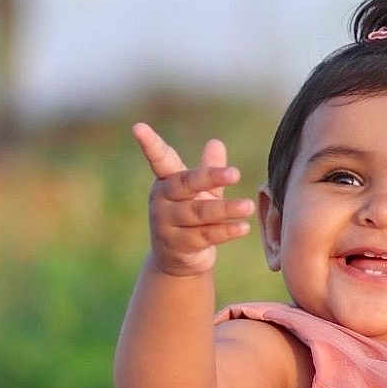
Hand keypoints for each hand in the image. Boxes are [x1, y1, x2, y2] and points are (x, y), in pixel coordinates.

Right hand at [133, 122, 254, 276]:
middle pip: (186, 185)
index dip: (150, 144)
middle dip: (210, 178)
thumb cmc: (190, 215)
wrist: (178, 260)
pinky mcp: (178, 246)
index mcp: (166, 182)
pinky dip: (226, 231)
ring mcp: (167, 225)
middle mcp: (162, 201)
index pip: (160, 159)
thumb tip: (216, 143)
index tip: (137, 127)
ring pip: (200, 214)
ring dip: (226, 210)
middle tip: (235, 173)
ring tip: (248, 206)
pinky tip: (243, 227)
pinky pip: (206, 236)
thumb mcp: (200, 192)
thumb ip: (208, 170)